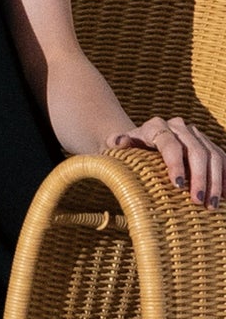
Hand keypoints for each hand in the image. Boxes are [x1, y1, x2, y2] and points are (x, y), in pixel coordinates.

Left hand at [107, 116, 225, 210]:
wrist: (141, 146)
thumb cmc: (129, 151)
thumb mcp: (117, 147)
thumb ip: (116, 143)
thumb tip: (118, 142)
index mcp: (155, 126)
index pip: (169, 143)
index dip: (175, 163)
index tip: (178, 186)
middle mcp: (177, 126)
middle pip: (195, 150)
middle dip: (199, 177)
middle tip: (198, 201)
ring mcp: (195, 134)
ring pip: (212, 154)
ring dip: (215, 181)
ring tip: (212, 205)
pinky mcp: (207, 144)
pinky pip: (222, 158)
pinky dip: (225, 177)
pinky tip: (224, 195)